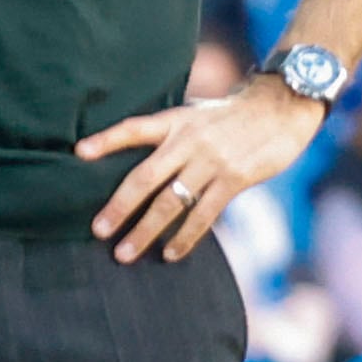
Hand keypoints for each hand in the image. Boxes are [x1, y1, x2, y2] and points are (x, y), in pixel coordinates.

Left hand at [79, 78, 323, 262]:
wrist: (283, 107)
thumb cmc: (231, 117)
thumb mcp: (195, 115)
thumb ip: (168, 136)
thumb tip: (137, 165)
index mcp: (175, 122)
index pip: (134, 128)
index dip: (106, 140)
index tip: (78, 153)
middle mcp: (189, 141)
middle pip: (145, 177)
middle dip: (119, 207)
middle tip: (98, 231)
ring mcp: (212, 161)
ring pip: (171, 202)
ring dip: (146, 230)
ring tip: (124, 253)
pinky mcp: (235, 178)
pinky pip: (204, 213)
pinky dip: (185, 236)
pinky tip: (170, 253)